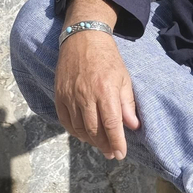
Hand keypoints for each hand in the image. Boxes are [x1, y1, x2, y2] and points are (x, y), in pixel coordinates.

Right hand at [53, 29, 139, 160]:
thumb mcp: (124, 78)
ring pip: (79, 129)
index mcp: (105, 91)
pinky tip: (83, 134)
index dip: (117, 143)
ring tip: (99, 144)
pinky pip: (65, 120)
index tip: (121, 154)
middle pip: (94, 131)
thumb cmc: (107, 58)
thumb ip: (127, 103)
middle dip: (104, 146)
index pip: (112, 125)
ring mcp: (70, 95)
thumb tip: (132, 126)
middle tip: (111, 153)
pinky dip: (74, 132)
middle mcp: (86, 95)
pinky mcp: (59, 94)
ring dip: (90, 141)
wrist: (83, 38)